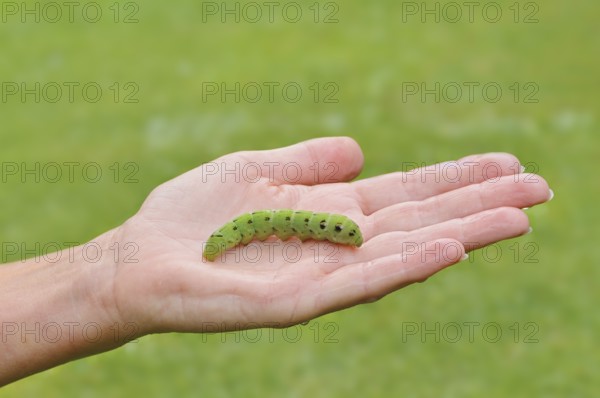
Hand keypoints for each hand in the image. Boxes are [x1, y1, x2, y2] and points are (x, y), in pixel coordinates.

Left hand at [105, 137, 550, 333]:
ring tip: (516, 216)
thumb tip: (361, 150)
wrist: (140, 257)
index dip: (456, 180)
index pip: (407, 194)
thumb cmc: (193, 215)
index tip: (507, 164)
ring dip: (461, 234)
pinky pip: (358, 283)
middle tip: (541, 188)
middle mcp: (336, 244)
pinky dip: (405, 265)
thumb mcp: (256, 169)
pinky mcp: (296, 302)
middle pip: (419, 220)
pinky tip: (446, 248)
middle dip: (479, 205)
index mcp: (330, 212)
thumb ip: (310, 162)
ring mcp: (321, 275)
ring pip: (403, 253)